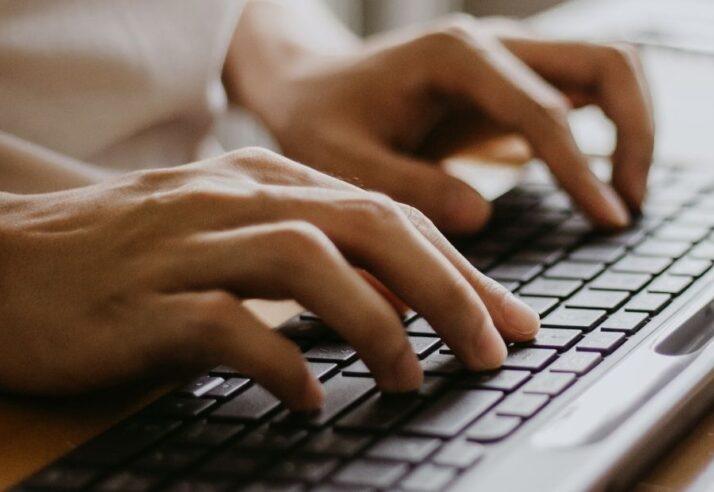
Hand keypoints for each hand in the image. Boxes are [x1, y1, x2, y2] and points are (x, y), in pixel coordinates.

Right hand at [0, 148, 538, 409]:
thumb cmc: (127, 259)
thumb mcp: (230, 237)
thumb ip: (311, 257)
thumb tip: (401, 303)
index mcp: (265, 181)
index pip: (389, 213)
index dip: (461, 268)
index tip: (511, 320)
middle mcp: (234, 199)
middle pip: (368, 224)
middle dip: (448, 288)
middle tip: (493, 350)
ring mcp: (185, 245)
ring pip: (307, 260)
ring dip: (376, 322)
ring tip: (410, 377)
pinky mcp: (139, 303)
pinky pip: (224, 325)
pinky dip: (280, 363)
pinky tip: (308, 402)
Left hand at [228, 13, 654, 233]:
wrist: (313, 85)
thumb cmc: (323, 121)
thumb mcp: (342, 160)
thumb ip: (408, 185)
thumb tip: (482, 215)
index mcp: (456, 56)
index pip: (545, 109)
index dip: (581, 169)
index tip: (608, 220)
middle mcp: (497, 44)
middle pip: (608, 60)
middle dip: (637, 131)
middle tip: (628, 205)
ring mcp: (515, 57)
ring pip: (613, 66)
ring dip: (636, 126)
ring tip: (624, 198)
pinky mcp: (521, 80)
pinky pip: (591, 89)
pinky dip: (615, 129)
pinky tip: (601, 184)